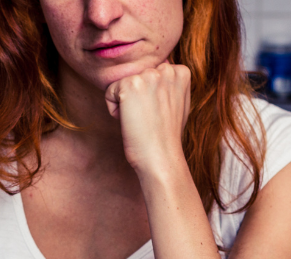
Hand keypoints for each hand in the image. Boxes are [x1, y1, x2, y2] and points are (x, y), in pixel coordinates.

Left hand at [104, 61, 191, 175]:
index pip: (151, 73)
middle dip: (137, 98)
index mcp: (181, 72)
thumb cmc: (167, 136)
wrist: (161, 156)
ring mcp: (148, 75)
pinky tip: (131, 121)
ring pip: (123, 85)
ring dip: (126, 104)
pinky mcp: (129, 84)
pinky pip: (109, 93)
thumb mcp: (178, 103)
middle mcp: (166, 69)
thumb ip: (170, 84)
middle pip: (136, 78)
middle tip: (149, 118)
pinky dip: (114, 110)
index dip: (150, 96)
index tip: (159, 113)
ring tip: (141, 119)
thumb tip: (160, 70)